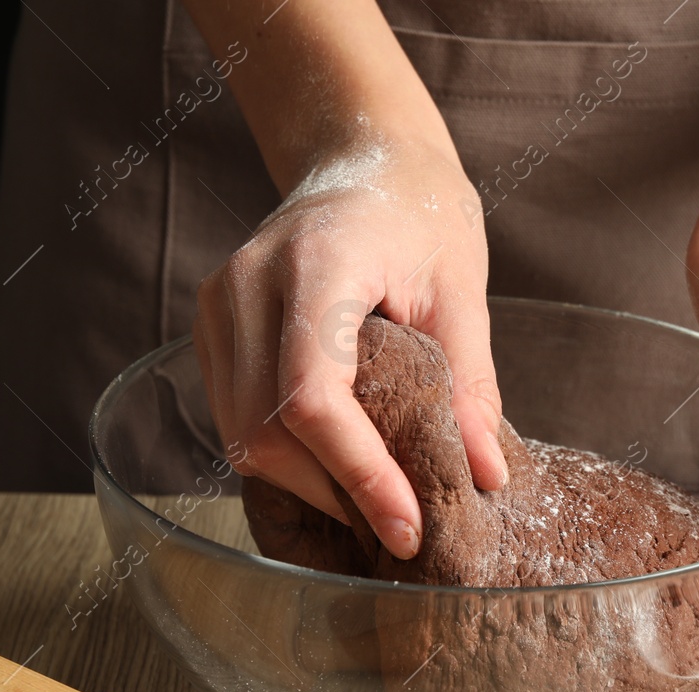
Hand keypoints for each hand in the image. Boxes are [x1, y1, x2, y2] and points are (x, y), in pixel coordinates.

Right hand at [194, 134, 504, 558]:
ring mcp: (219, 305)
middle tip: (403, 528)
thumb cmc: (420, 214)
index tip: (407, 528)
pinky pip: (235, 416)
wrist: (361, 157)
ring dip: (309, 484)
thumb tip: (486, 476)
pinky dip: (286, 457)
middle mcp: (248, 284)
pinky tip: (337, 468)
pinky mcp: (212, 327)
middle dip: (336, 493)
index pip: (313, 397)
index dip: (357, 475)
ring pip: (242, 435)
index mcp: (315, 263)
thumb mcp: (462, 290)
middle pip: (268, 430)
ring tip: (374, 503)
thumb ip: (471, 383)